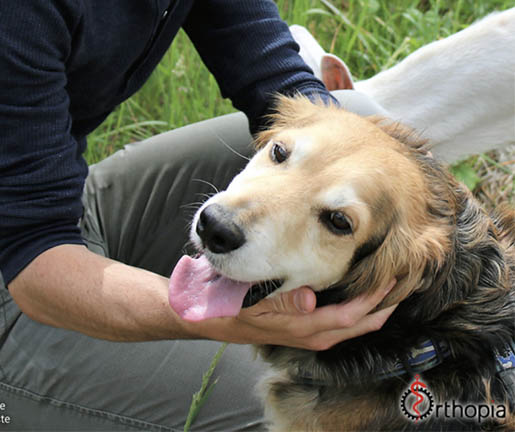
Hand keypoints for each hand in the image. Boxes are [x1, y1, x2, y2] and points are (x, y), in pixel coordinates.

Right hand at [230, 280, 396, 350]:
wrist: (215, 317)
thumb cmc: (235, 304)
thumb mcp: (254, 300)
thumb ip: (282, 300)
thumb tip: (310, 299)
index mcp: (303, 327)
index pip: (348, 316)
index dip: (372, 301)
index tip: (390, 281)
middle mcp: (311, 335)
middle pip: (358, 327)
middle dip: (382, 308)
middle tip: (402, 286)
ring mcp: (309, 335)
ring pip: (351, 328)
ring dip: (373, 312)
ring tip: (389, 293)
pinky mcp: (304, 329)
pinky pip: (340, 325)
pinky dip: (357, 313)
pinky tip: (361, 300)